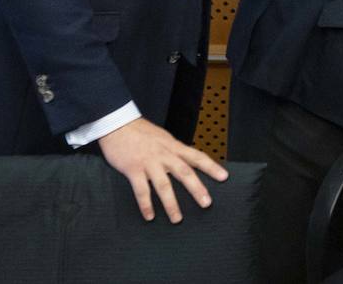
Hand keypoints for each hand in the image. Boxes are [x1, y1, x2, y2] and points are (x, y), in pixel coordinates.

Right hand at [98, 117, 228, 221]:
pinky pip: (141, 190)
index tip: (224, 177)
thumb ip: (174, 151)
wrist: (117, 124)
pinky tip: (150, 216)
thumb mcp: (163, 138)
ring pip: (164, 185)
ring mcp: (149, 162)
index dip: (211, 166)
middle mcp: (164, 154)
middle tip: (206, 203)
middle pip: (184, 172)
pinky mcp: (133, 169)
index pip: (197, 156)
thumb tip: (186, 162)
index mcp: (173, 146)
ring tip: (177, 219)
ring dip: (171, 204)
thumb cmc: (141, 133)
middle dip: (197, 189)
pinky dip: (146, 204)